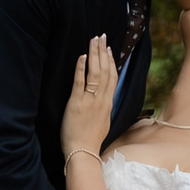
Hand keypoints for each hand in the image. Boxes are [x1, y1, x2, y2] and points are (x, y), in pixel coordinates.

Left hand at [62, 34, 116, 158]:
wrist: (83, 152)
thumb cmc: (90, 140)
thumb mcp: (104, 122)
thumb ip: (105, 108)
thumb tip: (105, 99)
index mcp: (108, 104)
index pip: (113, 77)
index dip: (111, 61)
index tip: (109, 49)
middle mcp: (101, 100)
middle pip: (106, 70)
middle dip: (103, 52)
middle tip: (101, 37)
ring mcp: (90, 101)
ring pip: (96, 73)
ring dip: (94, 55)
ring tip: (93, 41)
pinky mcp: (76, 103)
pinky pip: (80, 82)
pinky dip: (81, 68)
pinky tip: (82, 56)